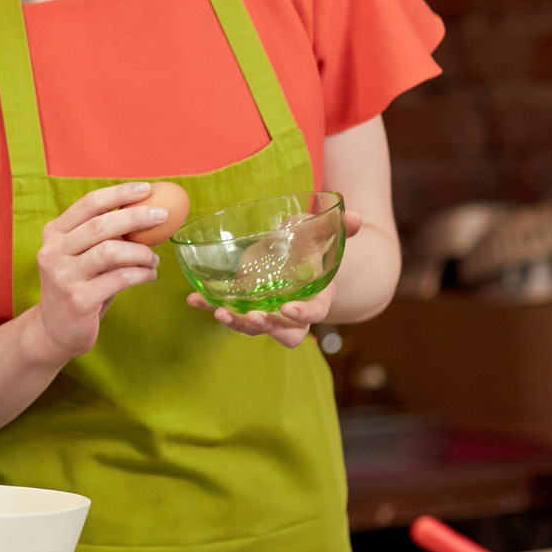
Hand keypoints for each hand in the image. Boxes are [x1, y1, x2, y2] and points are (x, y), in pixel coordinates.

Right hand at [29, 181, 162, 362]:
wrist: (54, 330)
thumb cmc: (77, 286)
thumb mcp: (82, 257)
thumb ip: (102, 237)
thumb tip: (146, 213)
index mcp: (54, 233)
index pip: (89, 204)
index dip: (120, 193)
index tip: (146, 189)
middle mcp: (53, 251)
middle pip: (101, 225)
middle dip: (136, 217)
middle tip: (162, 216)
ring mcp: (63, 276)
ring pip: (111, 251)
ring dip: (141, 252)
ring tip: (154, 259)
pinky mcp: (78, 299)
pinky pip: (119, 279)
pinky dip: (141, 274)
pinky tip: (149, 275)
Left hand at [188, 210, 366, 347]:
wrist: (296, 254)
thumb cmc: (312, 246)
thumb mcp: (321, 235)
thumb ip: (338, 229)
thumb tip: (358, 218)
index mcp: (316, 298)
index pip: (313, 315)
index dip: (301, 316)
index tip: (287, 309)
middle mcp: (291, 312)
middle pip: (283, 333)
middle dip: (267, 328)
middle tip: (251, 316)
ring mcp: (266, 310)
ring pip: (252, 328)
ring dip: (235, 323)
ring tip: (217, 311)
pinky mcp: (244, 303)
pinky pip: (227, 310)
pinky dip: (208, 306)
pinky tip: (193, 300)